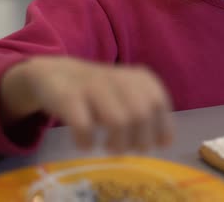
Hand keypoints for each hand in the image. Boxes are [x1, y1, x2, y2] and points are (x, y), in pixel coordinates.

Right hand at [0, 57, 172, 152]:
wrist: (56, 75)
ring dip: (117, 143)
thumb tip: (166, 142)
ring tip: (110, 148)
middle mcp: (119, 78)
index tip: (152, 144)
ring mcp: (93, 86)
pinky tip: (85, 144)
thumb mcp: (129, 97)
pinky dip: (87, 141)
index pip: (158, 103)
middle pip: (141, 114)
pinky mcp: (68, 97)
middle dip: (139, 140)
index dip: (160, 128)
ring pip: (118, 120)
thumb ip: (149, 116)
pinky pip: (84, 125)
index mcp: (140, 78)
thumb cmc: (101, 94)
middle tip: (129, 149)